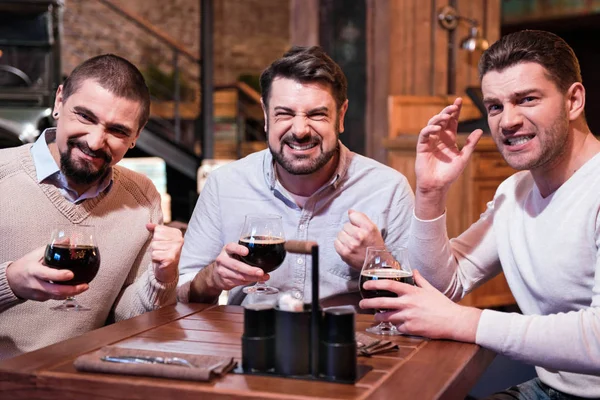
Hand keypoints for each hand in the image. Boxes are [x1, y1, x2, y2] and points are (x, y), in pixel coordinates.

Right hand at [5, 245, 88, 300]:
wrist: (12, 281)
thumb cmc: (25, 266)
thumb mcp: (36, 254)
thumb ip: (53, 248)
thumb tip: (69, 240)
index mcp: (33, 270)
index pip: (46, 274)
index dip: (59, 276)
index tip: (71, 274)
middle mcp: (36, 284)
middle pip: (55, 291)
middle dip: (72, 290)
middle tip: (85, 286)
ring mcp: (38, 293)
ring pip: (57, 296)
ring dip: (72, 293)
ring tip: (84, 287)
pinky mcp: (41, 299)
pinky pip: (55, 298)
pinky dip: (66, 294)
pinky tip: (75, 289)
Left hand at [146, 223, 183, 282]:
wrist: (168, 271)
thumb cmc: (163, 253)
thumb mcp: (160, 240)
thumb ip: (155, 230)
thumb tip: (147, 225)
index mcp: (177, 233)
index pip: (158, 229)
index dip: (156, 238)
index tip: (163, 244)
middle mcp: (179, 240)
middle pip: (155, 237)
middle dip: (155, 245)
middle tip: (162, 251)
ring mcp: (176, 249)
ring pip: (154, 246)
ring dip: (155, 253)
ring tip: (161, 256)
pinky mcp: (171, 258)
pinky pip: (154, 254)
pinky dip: (155, 259)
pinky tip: (161, 261)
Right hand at [205, 242, 266, 290]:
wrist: (216, 274)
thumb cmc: (229, 260)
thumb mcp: (234, 252)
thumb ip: (245, 252)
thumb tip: (264, 254)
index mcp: (227, 250)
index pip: (231, 247)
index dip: (239, 249)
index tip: (246, 251)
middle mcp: (223, 260)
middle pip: (237, 266)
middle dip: (250, 270)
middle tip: (260, 272)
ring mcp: (222, 271)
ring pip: (239, 276)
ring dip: (253, 278)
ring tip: (263, 277)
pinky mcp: (225, 281)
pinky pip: (239, 282)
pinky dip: (249, 281)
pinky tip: (256, 280)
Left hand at [334, 210, 383, 269]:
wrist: (376, 264)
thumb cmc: (374, 245)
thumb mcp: (373, 229)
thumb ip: (361, 218)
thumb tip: (349, 211)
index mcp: (368, 228)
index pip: (353, 216)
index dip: (355, 221)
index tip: (358, 226)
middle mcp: (360, 235)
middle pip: (346, 225)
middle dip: (350, 230)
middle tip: (356, 237)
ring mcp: (351, 245)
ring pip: (340, 233)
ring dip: (344, 237)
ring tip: (352, 243)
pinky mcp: (345, 253)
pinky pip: (336, 242)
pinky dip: (340, 244)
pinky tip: (347, 247)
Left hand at [358, 270, 480, 341]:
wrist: (454, 321)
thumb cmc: (443, 305)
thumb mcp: (431, 289)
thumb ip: (420, 280)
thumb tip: (413, 270)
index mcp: (412, 292)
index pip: (389, 285)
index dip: (375, 284)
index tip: (366, 285)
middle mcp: (408, 303)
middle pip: (382, 303)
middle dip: (368, 303)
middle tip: (361, 304)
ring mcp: (409, 317)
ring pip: (387, 317)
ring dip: (380, 317)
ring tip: (376, 317)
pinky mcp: (411, 329)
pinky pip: (398, 328)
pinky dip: (397, 327)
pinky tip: (400, 325)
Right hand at [414, 98, 482, 218]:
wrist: (437, 186)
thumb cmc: (450, 174)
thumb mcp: (463, 157)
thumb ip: (470, 144)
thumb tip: (480, 130)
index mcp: (450, 139)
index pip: (452, 121)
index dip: (455, 111)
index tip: (460, 100)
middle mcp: (439, 138)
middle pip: (442, 120)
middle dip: (447, 111)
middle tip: (454, 106)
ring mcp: (430, 141)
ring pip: (432, 124)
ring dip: (438, 118)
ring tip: (446, 116)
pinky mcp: (422, 147)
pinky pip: (424, 135)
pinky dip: (429, 129)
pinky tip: (436, 128)